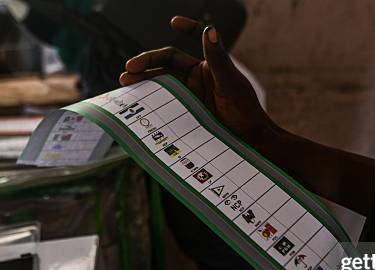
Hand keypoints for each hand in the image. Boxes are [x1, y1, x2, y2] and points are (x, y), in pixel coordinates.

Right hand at [119, 16, 270, 144]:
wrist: (249, 142)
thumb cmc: (245, 111)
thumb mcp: (230, 84)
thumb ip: (218, 58)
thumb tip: (210, 29)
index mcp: (210, 64)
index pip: (197, 37)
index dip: (188, 27)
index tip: (174, 22)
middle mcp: (198, 76)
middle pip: (168, 61)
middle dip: (147, 62)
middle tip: (129, 69)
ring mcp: (190, 94)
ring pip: (162, 81)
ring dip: (144, 80)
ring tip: (125, 83)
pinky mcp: (186, 111)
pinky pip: (164, 102)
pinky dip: (150, 99)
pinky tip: (136, 101)